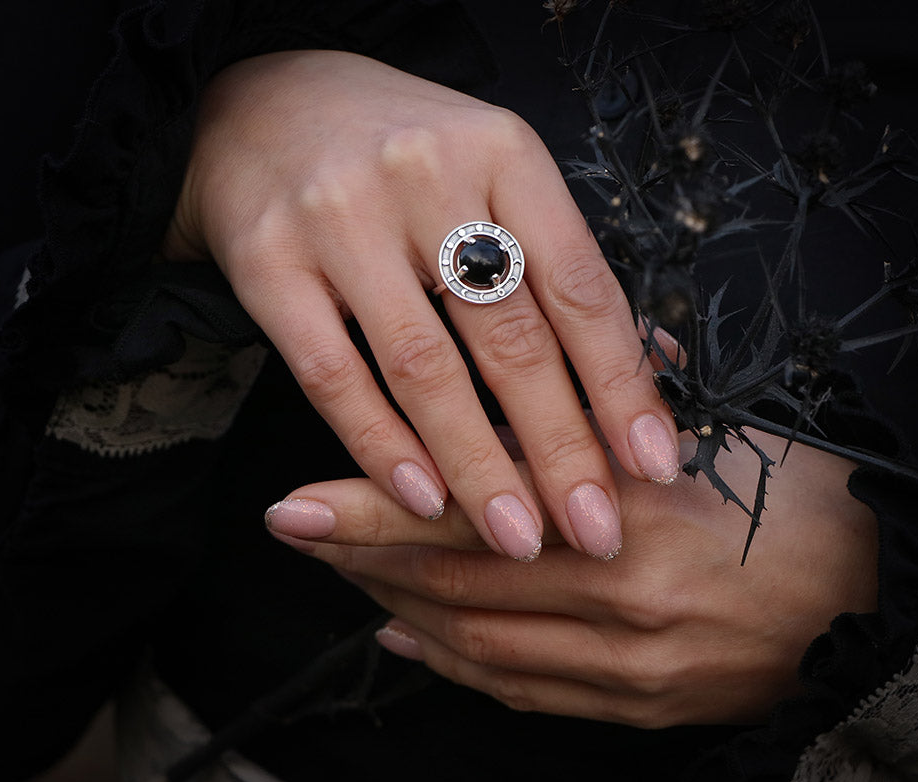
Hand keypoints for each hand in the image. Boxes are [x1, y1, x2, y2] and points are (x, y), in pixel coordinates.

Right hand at [163, 50, 678, 560]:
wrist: (262, 104)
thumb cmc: (403, 154)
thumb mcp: (494, 176)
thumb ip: (561, 265)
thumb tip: (655, 363)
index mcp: (503, 154)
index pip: (579, 288)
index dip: (622, 384)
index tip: (653, 465)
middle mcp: (426, 177)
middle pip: (511, 338)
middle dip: (561, 449)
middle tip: (597, 531)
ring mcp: (339, 217)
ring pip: (424, 369)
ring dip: (477, 469)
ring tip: (517, 541)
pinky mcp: (267, 261)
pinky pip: (332, 374)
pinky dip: (380, 447)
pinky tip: (421, 502)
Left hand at [269, 429, 877, 725]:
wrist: (871, 600)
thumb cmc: (797, 500)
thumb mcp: (718, 432)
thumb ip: (625, 409)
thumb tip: (553, 369)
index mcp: (634, 517)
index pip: (471, 516)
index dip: (378, 512)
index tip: (300, 501)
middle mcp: (617, 603)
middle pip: (458, 585)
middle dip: (366, 559)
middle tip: (295, 530)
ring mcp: (625, 670)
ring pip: (478, 644)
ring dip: (399, 608)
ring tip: (342, 573)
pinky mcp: (637, 709)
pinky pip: (524, 693)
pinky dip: (455, 667)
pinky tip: (405, 641)